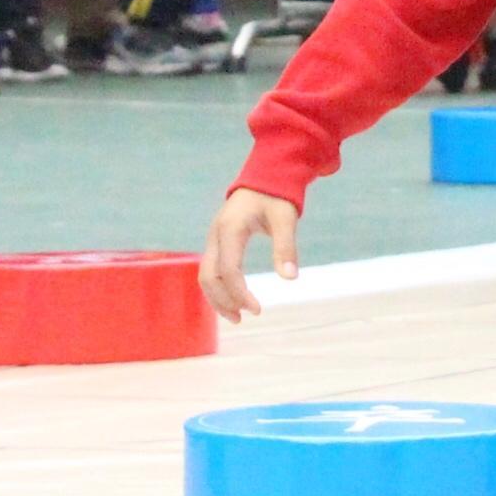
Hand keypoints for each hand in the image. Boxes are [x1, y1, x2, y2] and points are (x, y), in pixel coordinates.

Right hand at [200, 185, 298, 323]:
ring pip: (205, 275)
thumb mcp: (286, 219)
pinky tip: (232, 300)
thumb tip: (290, 278)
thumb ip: (286, 247)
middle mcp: (216, 235)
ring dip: (217, 298)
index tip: (257, 309)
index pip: (228, 271)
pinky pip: (210, 269)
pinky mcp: (216, 242)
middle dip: (223, 301)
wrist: (264, 177)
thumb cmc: (276, 197)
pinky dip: (217, 288)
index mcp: (231, 229)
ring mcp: (212, 238)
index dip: (239, 294)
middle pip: (208, 277)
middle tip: (244, 318)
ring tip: (237, 316)